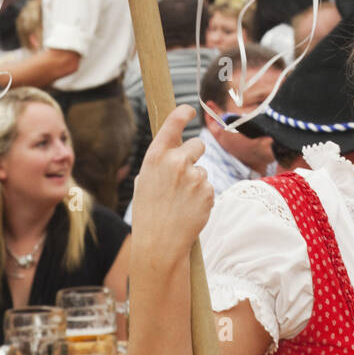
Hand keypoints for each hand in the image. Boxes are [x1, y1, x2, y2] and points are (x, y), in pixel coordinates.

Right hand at [131, 106, 214, 261]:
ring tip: (181, 201)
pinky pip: (209, 187)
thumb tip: (172, 150)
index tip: (189, 110)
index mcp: (155, 157)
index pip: (173, 123)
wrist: (159, 243)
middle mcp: (176, 162)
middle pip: (197, 145)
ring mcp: (194, 176)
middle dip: (194, 156)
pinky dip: (202, 197)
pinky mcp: (208, 191)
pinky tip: (189, 209)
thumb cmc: (148, 213)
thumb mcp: (144, 182)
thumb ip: (160, 163)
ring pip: (203, 170)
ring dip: (196, 181)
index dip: (183, 113)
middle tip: (184, 175)